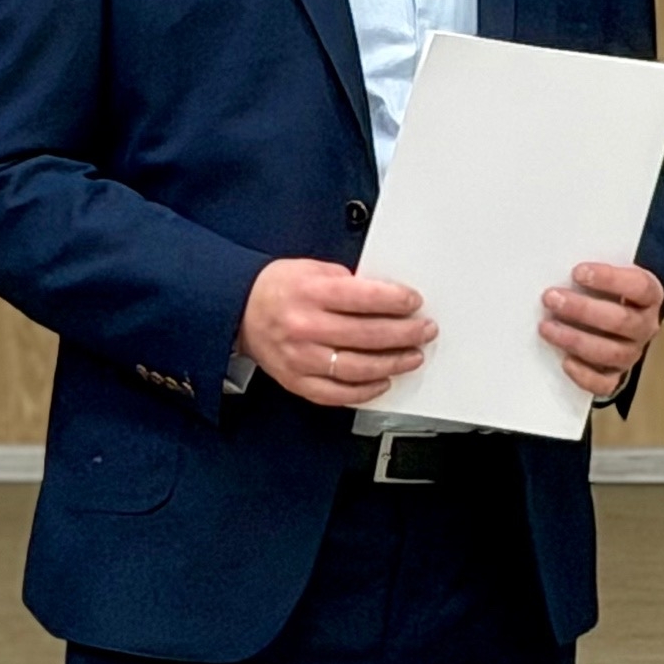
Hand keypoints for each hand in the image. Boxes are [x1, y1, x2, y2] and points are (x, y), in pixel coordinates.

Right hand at [237, 259, 436, 406]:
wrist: (238, 310)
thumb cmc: (278, 288)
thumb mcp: (312, 269)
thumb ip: (347, 282)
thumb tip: (387, 297)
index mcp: (310, 293)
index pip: (362, 298)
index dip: (395, 300)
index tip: (414, 302)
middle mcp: (305, 327)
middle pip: (367, 335)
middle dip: (404, 333)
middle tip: (424, 330)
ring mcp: (301, 358)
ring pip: (357, 368)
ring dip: (392, 364)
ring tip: (411, 357)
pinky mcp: (297, 381)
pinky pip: (337, 394)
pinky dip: (364, 391)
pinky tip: (382, 381)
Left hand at [541, 262, 663, 398]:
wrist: (618, 315)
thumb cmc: (607, 291)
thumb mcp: (607, 275)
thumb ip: (592, 273)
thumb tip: (556, 267)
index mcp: (649, 296)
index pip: (638, 286)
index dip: (609, 279)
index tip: (577, 272)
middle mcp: (645, 326)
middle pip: (620, 321)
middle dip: (582, 310)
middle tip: (552, 298)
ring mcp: (633, 353)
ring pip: (611, 352)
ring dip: (575, 339)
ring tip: (547, 327)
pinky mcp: (618, 375)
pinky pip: (605, 383)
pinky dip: (584, 374)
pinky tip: (565, 361)